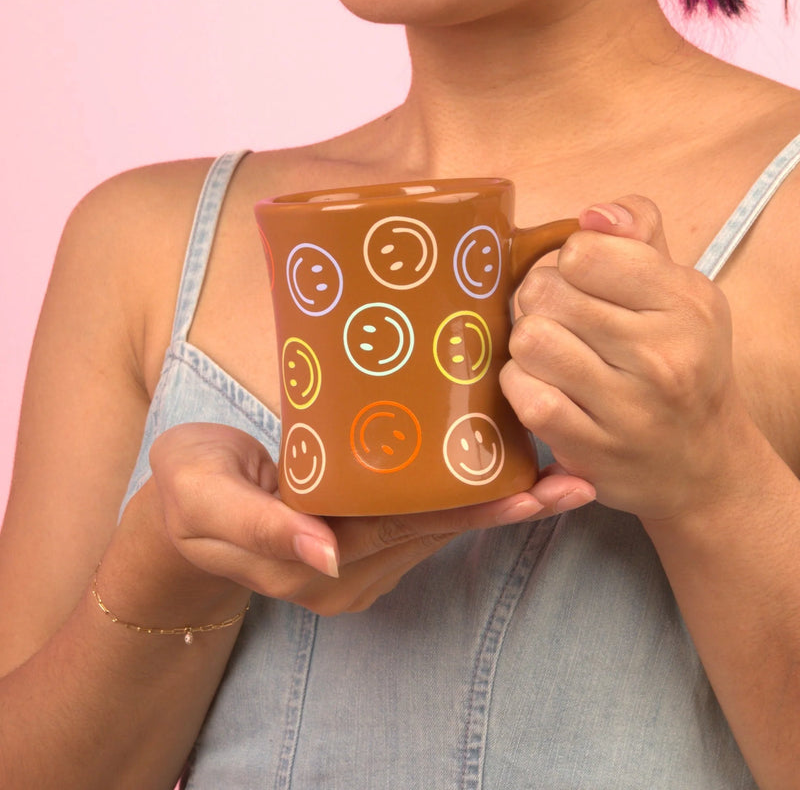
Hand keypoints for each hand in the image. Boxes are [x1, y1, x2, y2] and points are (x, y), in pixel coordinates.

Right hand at [147, 423, 594, 614]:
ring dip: (498, 505)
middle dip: (508, 508)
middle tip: (574, 480)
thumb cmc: (187, 492)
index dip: (469, 509)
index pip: (406, 530)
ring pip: (439, 531)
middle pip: (439, 533)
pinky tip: (504, 475)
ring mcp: (358, 567)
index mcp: (313, 563)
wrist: (181, 511)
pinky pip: (423, 524)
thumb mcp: (203, 498)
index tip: (530, 492)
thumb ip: (259, 527)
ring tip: (560, 475)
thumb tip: (323, 551)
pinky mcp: (362, 548)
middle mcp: (347, 573)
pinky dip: (466, 501)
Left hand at [500, 195, 750, 522]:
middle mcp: (662, 355)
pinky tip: (540, 386)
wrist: (700, 462)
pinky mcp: (591, 447)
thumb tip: (592, 215)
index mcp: (685, 302)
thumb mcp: (679, 291)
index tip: (578, 281)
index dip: (566, 262)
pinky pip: (525, 394)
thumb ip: (638, 236)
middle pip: (545, 293)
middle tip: (556, 319)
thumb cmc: (679, 364)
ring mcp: (627, 407)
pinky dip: (519, 385)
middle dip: (538, 301)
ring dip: (526, 343)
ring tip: (548, 352)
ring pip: (529, 340)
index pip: (583, 251)